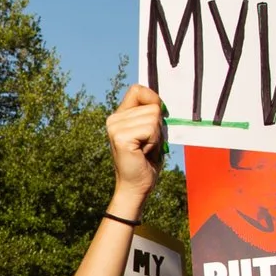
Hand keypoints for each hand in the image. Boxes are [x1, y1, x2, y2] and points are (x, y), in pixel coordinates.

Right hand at [107, 86, 166, 208]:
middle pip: (152, 106)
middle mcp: (114, 119)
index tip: (158, 117)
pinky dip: (153, 142)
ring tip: (145, 149)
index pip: (137, 89)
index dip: (153, 99)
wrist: (136, 186)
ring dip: (156, 136)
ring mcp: (115, 127)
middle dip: (158, 127)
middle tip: (148, 144)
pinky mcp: (121, 137)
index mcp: (119, 115)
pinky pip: (150, 129)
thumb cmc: (146, 161)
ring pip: (153, 117)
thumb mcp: (151, 132)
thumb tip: (161, 103)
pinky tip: (143, 153)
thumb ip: (152, 115)